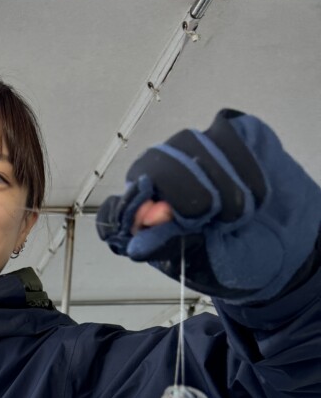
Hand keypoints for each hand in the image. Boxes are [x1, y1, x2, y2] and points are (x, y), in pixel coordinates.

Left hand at [97, 110, 320, 303]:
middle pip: (151, 166)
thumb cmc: (233, 259)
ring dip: (223, 187)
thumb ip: (169, 247)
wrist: (282, 244)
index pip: (116, 212)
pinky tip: (254, 195)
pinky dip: (245, 168)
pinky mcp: (222, 132)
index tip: (156, 215)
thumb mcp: (202, 264)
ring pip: (190, 148)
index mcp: (143, 222)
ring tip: (239, 216)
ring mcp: (187, 151)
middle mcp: (157, 180)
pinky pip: (225, 137)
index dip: (129, 210)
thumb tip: (135, 243)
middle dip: (188, 195)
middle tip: (213, 220)